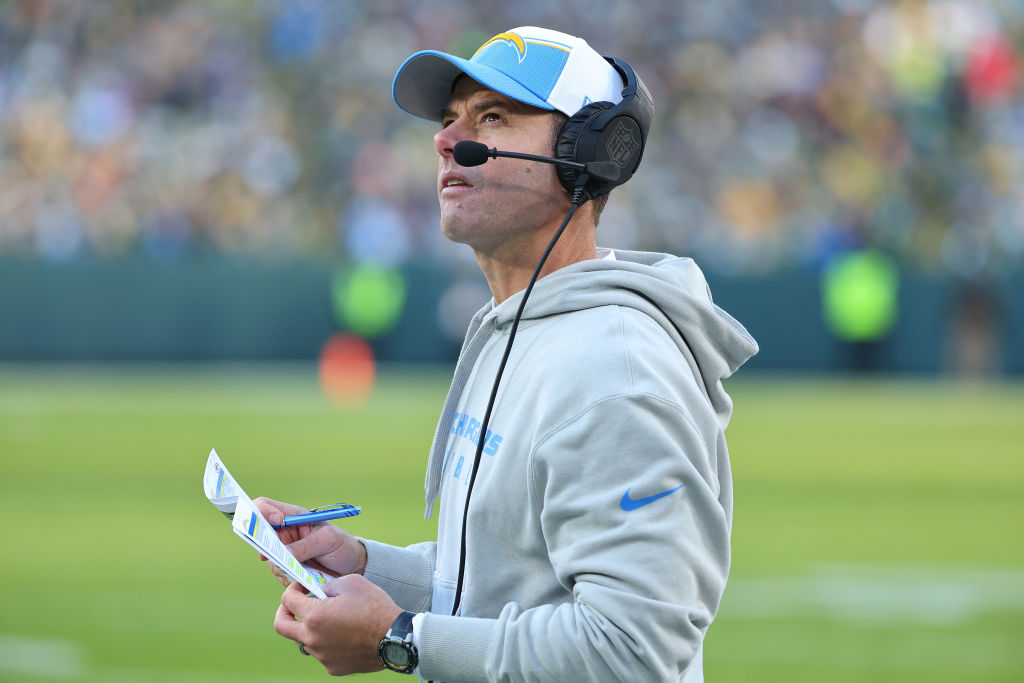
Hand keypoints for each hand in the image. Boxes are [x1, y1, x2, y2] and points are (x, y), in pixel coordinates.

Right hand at [253, 497, 366, 585]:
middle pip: (259, 534)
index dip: (263, 511)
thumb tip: (284, 554)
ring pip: (268, 556)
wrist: (351, 566)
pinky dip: (286, 576)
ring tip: (301, 568)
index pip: (266, 506)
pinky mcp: (286, 567)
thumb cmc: (341, 545)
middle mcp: (284, 532)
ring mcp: (283, 550)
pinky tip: (302, 577)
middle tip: (276, 554)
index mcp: (293, 517)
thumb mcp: (327, 540)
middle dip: (266, 545)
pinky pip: (277, 572)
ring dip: (280, 564)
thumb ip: (306, 545)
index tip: (276, 521)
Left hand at [274, 579, 401, 675]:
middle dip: (284, 612)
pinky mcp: (332, 667)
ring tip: (330, 620)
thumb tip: (316, 591)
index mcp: (315, 615)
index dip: (292, 589)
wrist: (395, 638)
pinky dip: (326, 642)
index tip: (300, 587)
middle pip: (281, 626)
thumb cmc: (375, 607)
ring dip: (310, 628)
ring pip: (303, 640)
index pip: (287, 601)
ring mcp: (322, 656)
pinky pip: (321, 653)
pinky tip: (343, 635)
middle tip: (294, 606)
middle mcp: (313, 638)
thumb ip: (327, 585)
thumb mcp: (351, 582)